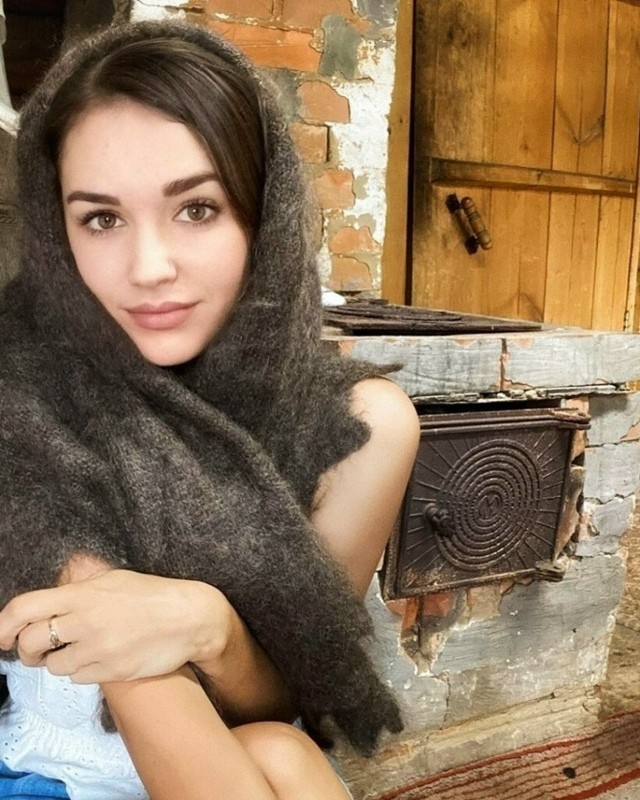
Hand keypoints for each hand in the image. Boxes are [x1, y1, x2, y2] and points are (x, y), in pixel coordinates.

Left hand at [0, 569, 229, 683]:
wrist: (190, 617)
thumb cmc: (153, 595)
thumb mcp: (114, 580)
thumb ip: (79, 592)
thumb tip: (51, 602)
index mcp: (83, 595)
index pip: (25, 608)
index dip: (4, 624)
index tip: (2, 635)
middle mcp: (85, 622)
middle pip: (30, 643)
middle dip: (26, 650)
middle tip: (36, 650)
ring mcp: (98, 649)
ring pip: (53, 666)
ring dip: (58, 661)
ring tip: (78, 651)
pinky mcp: (111, 671)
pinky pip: (78, 678)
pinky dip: (82, 671)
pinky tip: (99, 658)